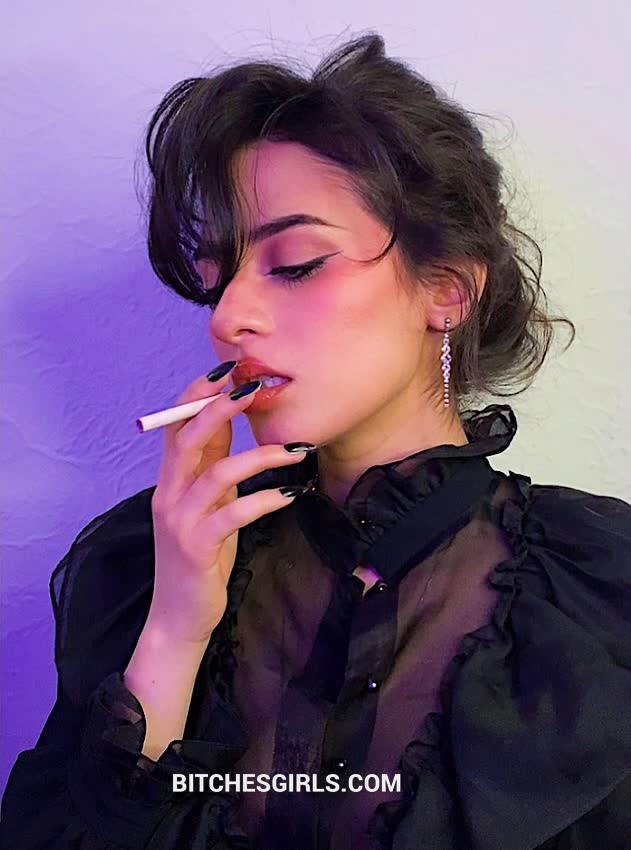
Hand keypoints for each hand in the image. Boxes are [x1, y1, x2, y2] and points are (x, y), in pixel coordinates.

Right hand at [148, 368, 312, 646]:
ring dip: (260, 456)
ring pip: (217, 473)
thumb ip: (212, 464)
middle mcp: (169, 494)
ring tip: (297, 450)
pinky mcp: (197, 548)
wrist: (179, 617)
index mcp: (171, 480)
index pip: (178, 423)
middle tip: (258, 388)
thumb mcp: (205, 503)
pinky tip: (292, 496)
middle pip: (189, 436)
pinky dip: (265, 500)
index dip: (201, 393)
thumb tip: (229, 419)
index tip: (231, 368)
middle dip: (223, 406)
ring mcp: (180, 521)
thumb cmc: (199, 556)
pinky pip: (234, 515)